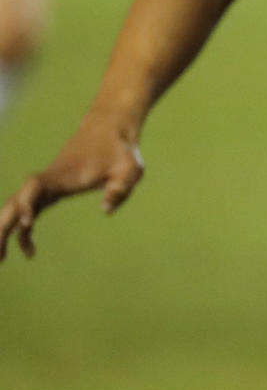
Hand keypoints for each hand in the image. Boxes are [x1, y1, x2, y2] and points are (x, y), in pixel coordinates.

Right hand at [0, 115, 145, 261]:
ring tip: (2, 259)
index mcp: (63, 174)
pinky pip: (28, 212)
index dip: (26, 203)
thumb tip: (105, 210)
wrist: (109, 130)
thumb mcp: (130, 167)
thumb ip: (121, 187)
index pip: (34, 187)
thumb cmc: (120, 150)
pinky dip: (24, 230)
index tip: (28, 223)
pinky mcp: (50, 191)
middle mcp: (48, 180)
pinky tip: (31, 251)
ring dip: (5, 230)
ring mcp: (46, 186)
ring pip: (16, 208)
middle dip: (3, 226)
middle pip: (15, 201)